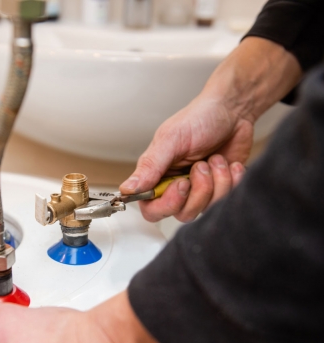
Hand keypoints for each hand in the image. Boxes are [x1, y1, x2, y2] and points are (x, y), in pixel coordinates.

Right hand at [121, 95, 247, 222]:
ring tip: (216, 160)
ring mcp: (199, 190)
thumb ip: (150, 166)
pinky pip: (226, 202)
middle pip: (182, 213)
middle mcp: (176, 186)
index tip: (182, 184)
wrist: (233, 110)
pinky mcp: (220, 190)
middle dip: (198, 191)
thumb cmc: (199, 119)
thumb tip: (127, 188)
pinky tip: (230, 164)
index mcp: (157, 176)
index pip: (152, 209)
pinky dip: (232, 182)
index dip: (168, 204)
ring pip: (206, 209)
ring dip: (217, 183)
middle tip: (201, 165)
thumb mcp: (171, 139)